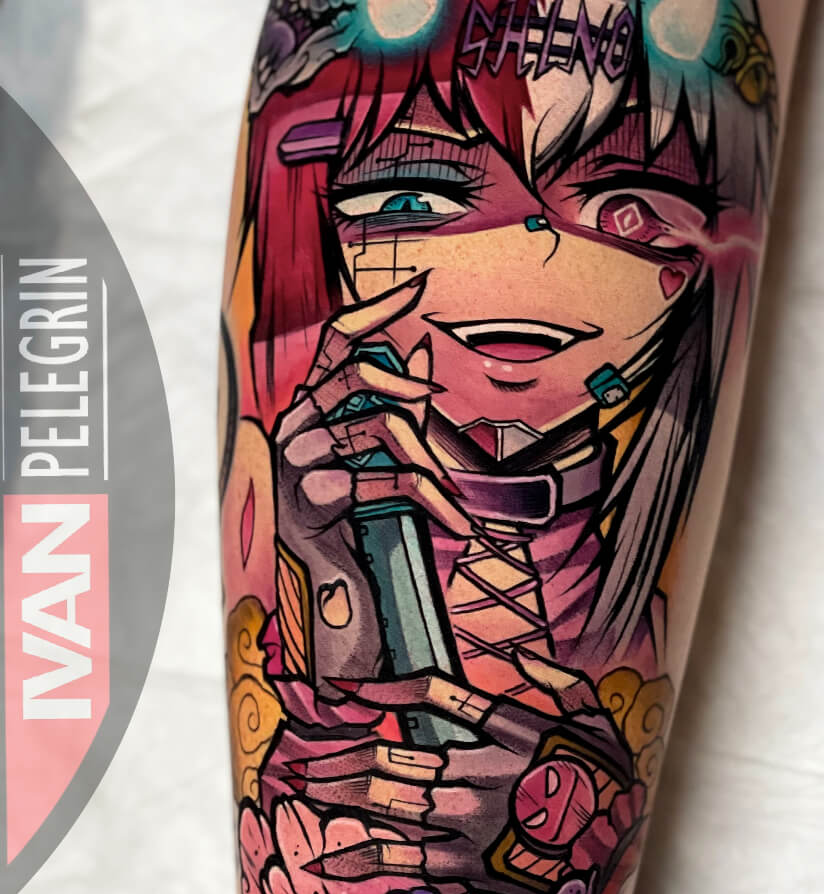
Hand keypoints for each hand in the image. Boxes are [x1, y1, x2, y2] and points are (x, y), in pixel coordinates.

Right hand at [271, 275, 473, 692]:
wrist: (333, 606)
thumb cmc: (357, 528)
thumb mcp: (380, 460)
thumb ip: (396, 407)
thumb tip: (423, 351)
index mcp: (308, 409)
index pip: (333, 342)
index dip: (372, 312)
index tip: (417, 287)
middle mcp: (295, 427)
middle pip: (354, 375)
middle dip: (402, 386)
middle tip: (434, 401)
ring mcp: (297, 464)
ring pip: (378, 427)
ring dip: (430, 461)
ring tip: (457, 497)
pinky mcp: (311, 503)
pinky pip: (383, 480)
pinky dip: (431, 502)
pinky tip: (459, 526)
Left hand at [283, 651, 641, 893]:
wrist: (624, 853)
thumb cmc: (610, 781)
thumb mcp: (598, 717)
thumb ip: (560, 683)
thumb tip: (520, 657)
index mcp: (511, 729)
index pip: (437, 695)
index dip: (384, 688)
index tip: (341, 688)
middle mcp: (482, 773)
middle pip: (394, 756)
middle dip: (335, 754)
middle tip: (288, 753)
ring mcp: (471, 822)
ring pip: (388, 803)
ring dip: (335, 792)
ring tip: (291, 784)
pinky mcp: (469, 867)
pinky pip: (403, 860)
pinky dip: (360, 859)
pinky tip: (321, 859)